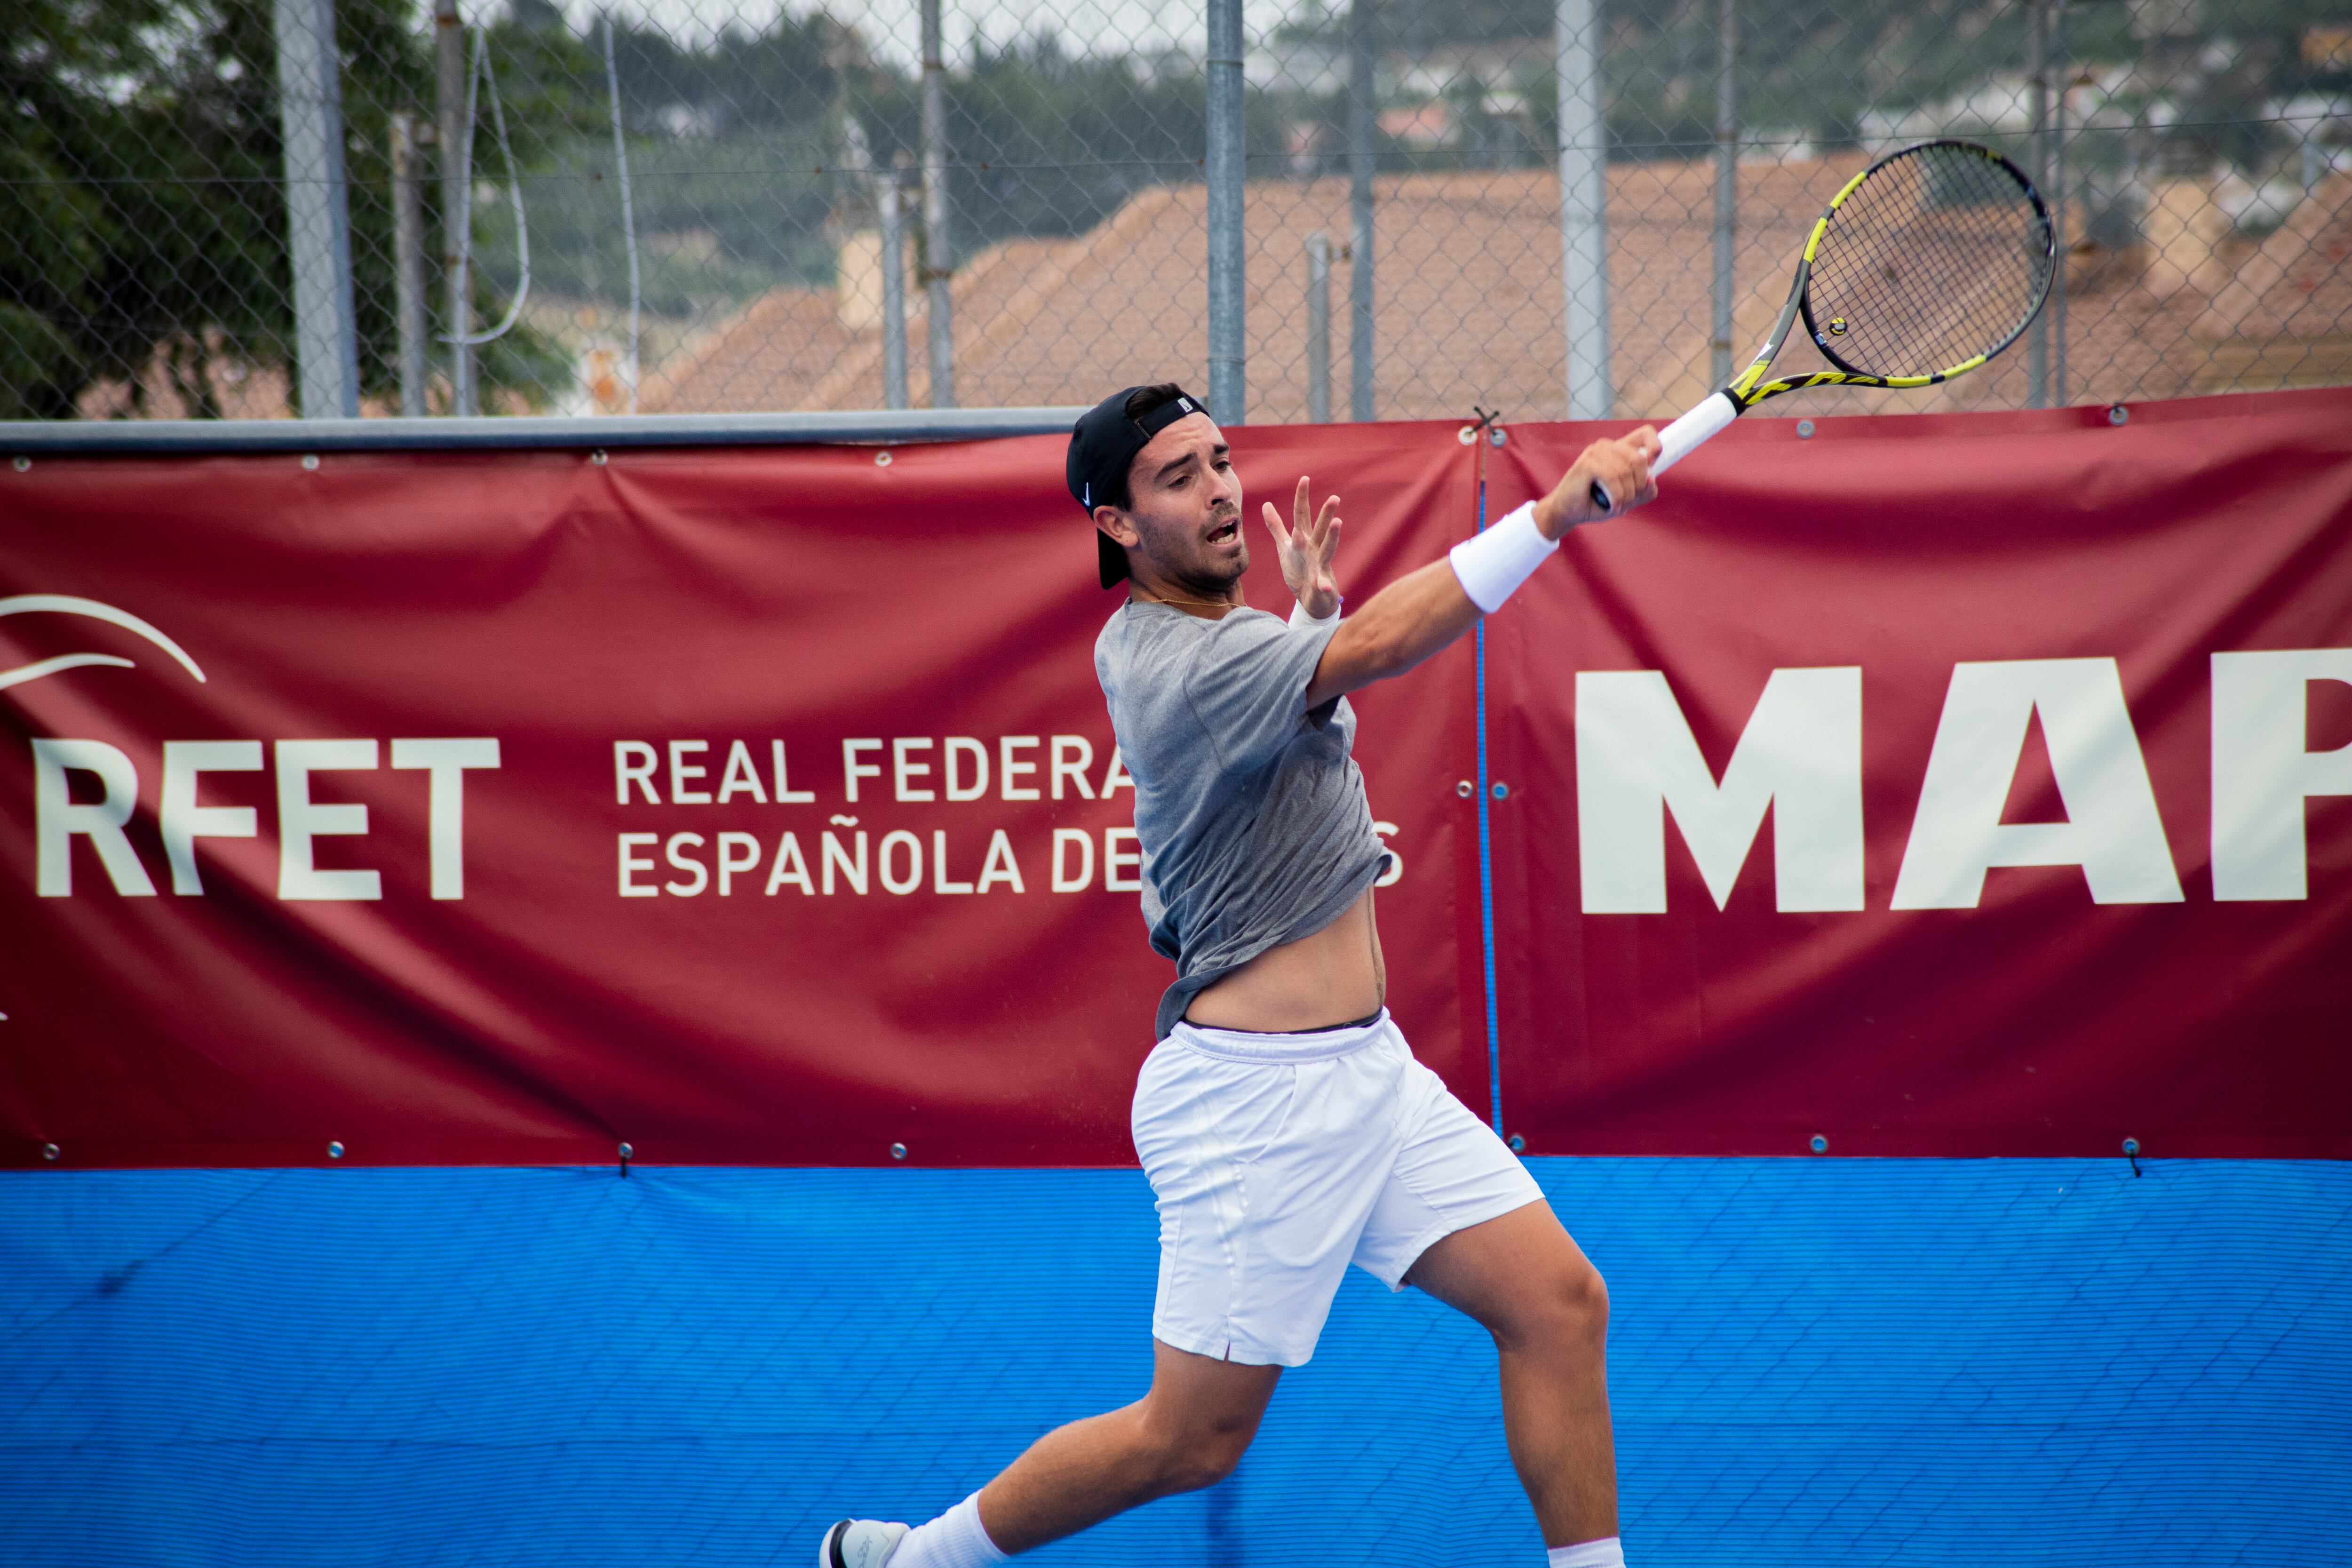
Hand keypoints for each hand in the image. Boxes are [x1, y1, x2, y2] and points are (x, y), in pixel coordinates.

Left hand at [1262, 475, 1342, 618]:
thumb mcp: (1285, 547)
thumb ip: (1276, 527)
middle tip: (1334, 497)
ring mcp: (1319, 565)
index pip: (1302, 515)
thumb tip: (1266, 504)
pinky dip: (1323, 585)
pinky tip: (1325, 587)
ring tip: (1337, 523)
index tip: (1304, 478)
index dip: (1302, 498)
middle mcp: (1314, 549)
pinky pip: (1322, 584)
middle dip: (1326, 513)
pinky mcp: (1321, 584)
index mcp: (1304, 539)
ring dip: (1332, 537)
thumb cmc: (1299, 571)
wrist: (1312, 600)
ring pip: (1327, 549)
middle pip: (1320, 529)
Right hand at [1532, 426, 1660, 537]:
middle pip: (1639, 460)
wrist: (1568, 512)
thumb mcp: (1628, 498)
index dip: (1655, 446)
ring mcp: (1596, 452)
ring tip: (1617, 507)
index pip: (1646, 433)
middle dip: (1638, 486)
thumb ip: (1645, 490)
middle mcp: (1608, 446)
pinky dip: (1616, 497)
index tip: (1652, 464)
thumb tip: (1651, 480)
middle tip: (1628, 502)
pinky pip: (1612, 478)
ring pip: (1625, 472)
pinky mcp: (1587, 463)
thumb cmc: (1597, 503)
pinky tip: (1611, 506)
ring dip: (1626, 496)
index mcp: (1620, 449)